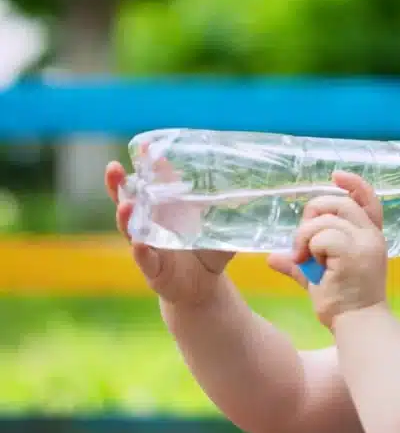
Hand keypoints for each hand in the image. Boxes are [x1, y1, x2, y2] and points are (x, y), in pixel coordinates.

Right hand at [105, 159, 233, 302]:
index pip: (152, 183)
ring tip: (125, 204)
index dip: (146, 165)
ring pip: (130, 229)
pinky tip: (138, 243)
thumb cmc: (206, 251)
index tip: (144, 145)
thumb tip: (254, 191)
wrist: (202, 287)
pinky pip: (144, 259)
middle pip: (128, 200)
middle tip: (114, 167)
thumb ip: (229, 210)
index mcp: (165, 209)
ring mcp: (148, 246)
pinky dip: (141, 251)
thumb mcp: (217, 227)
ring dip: (125, 217)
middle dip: (118, 184)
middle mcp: (150, 224)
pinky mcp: (152, 270)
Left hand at [291, 171, 387, 330]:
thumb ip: (301, 263)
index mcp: (369, 236)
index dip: (354, 184)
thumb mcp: (320, 276)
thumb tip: (272, 257)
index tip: (335, 175)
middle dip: (314, 214)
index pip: (368, 200)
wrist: (358, 324)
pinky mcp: (354, 253)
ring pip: (325, 219)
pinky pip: (322, 235)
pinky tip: (310, 264)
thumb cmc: (344, 303)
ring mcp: (365, 243)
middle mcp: (371, 235)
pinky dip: (309, 246)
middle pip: (339, 202)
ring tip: (303, 258)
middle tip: (303, 240)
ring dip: (305, 236)